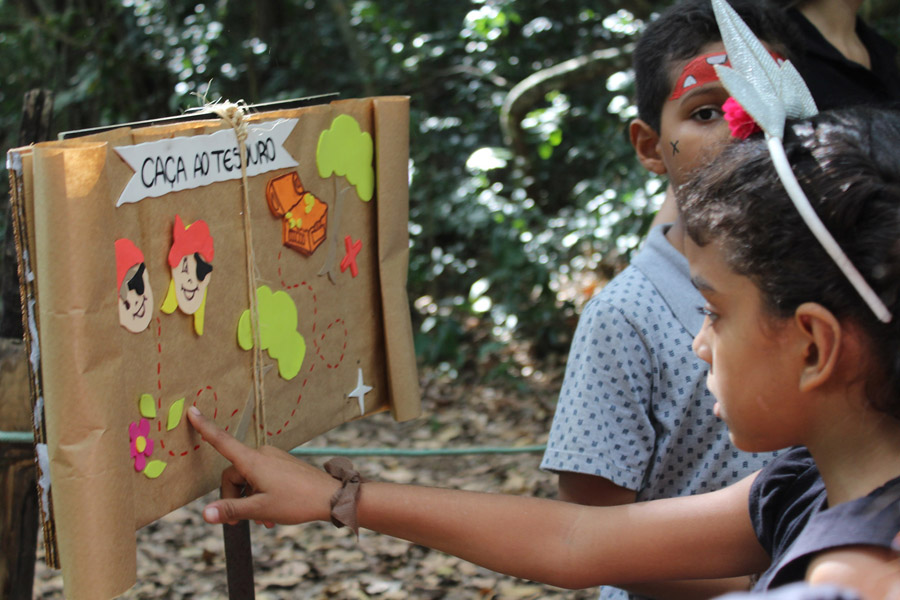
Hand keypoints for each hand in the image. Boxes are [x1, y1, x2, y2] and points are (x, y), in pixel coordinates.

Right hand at [187, 406, 339, 525]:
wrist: (331, 497)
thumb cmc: (296, 501)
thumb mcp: (260, 509)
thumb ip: (231, 510)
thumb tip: (204, 514)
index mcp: (253, 461)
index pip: (222, 441)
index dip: (205, 427)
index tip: (192, 410)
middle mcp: (262, 455)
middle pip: (234, 474)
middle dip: (233, 497)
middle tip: (239, 522)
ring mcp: (273, 458)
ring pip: (249, 479)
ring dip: (249, 500)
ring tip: (261, 521)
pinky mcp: (282, 464)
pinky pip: (262, 478)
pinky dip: (261, 496)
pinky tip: (269, 516)